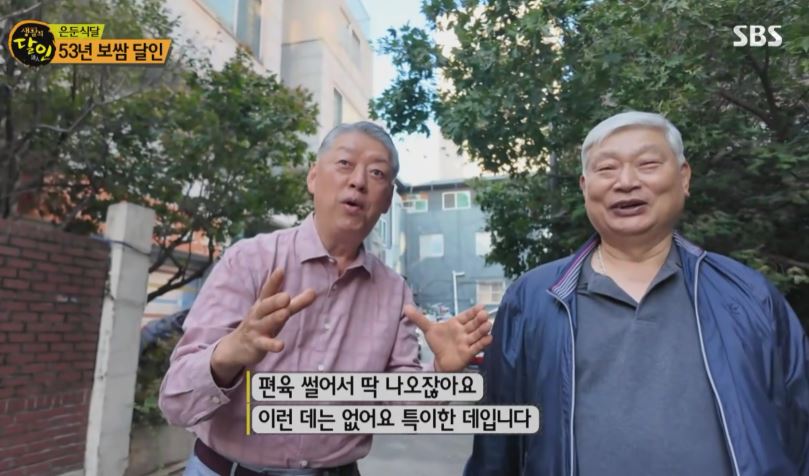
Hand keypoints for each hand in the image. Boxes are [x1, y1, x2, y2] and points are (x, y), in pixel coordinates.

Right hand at [211, 268, 315, 384]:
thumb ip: (297, 303)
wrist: (237, 347)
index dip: (274, 281)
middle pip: (266, 306)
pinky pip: (264, 344)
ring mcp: (256, 329)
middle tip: (286, 296)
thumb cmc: (262, 323)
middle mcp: (258, 314)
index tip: (280, 270)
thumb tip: (314, 291)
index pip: (268, 290)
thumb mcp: (278, 312)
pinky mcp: (256, 344)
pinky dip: (272, 345)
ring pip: (265, 323)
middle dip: (275, 300)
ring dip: (274, 318)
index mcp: (263, 304)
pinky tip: (281, 346)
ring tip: (284, 313)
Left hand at [404, 304, 492, 371]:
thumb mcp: (428, 330)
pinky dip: (483, 343)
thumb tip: (406, 307)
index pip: (466, 316)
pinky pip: (477, 347)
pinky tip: (489, 338)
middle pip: (473, 324)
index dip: (473, 311)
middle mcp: (464, 332)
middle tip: (484, 314)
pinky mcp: (469, 353)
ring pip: (477, 335)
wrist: (440, 360)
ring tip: (488, 325)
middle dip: (479, 319)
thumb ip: (419, 318)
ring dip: (483, 330)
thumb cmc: (439, 343)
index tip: (481, 306)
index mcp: (456, 324)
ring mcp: (467, 342)